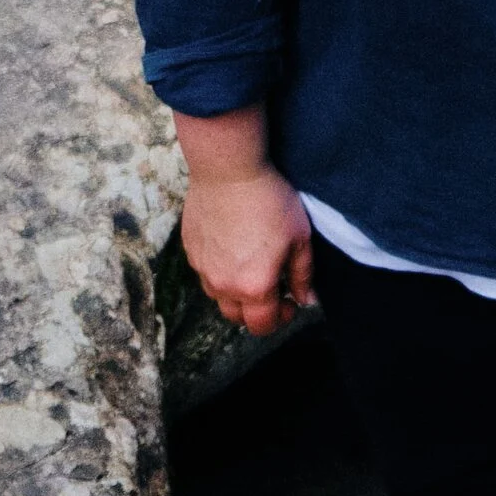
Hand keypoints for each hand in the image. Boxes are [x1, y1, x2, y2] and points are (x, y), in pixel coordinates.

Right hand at [172, 106, 314, 335]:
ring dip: (236, 293)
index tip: (291, 301)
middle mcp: (223, 285)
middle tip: (274, 289)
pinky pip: (205, 273)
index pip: (263, 325)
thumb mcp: (300, 237)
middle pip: (237, 317)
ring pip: (218, 297)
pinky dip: (219, 271)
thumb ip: (303, 275)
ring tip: (251, 268)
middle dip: (257, 311)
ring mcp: (202, 268)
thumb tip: (306, 299)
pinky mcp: (190, 250)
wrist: (228, 170)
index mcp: (254, 287)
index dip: (281, 319)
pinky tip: (233, 247)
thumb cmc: (269, 201)